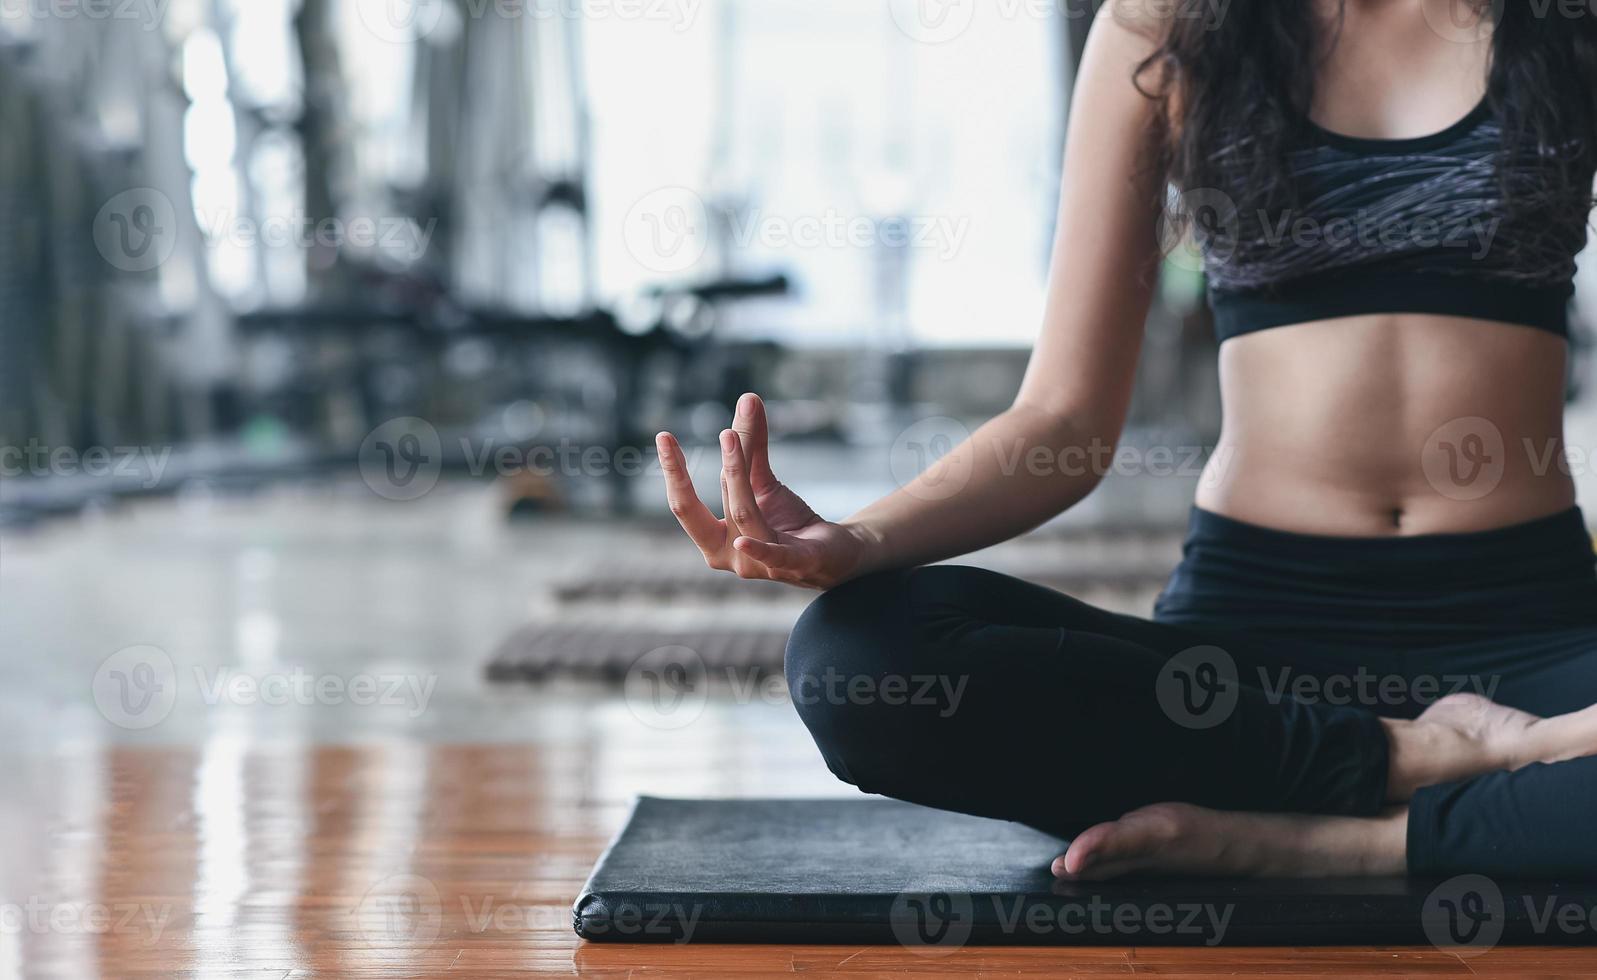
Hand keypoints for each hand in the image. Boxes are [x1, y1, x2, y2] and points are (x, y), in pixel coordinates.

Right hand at [656, 393, 873, 589]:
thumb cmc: (787, 521)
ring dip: (735, 474)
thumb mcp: (763, 481)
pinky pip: (774, 555)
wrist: (832, 554)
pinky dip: (760, 549)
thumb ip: (752, 446)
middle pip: (695, 514)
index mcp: (713, 539)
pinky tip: (743, 538)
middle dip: (680, 477)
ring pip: (742, 514)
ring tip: (731, 436)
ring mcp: (757, 564)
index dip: (673, 470)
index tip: (663, 436)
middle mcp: (727, 555)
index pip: (683, 504)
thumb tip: (748, 398)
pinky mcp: (794, 565)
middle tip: (665, 438)